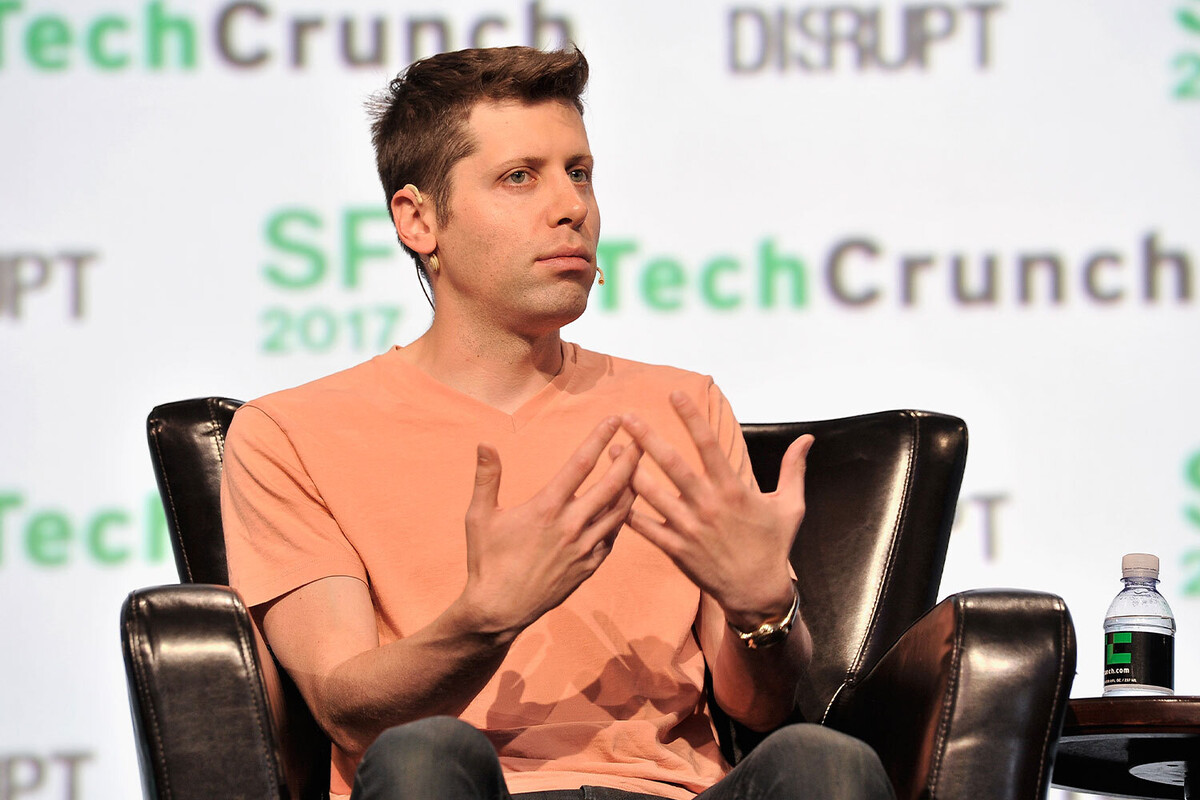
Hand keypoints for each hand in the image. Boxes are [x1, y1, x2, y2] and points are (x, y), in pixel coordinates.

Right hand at [459, 416, 640, 638]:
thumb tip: (485, 443)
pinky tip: (625, 506)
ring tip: (640, 467)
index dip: (599, 438)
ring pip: (620, 511)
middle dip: (631, 458)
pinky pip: (614, 536)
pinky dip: (622, 518)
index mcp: (546, 508)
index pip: (581, 464)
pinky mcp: (590, 567)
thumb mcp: (479, 517)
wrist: (499, 611)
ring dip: (632, 486)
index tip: (614, 419)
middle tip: (643, 437)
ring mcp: (584, 548)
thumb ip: (487, 478)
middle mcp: (571, 525)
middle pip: (612, 485)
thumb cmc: (486, 561)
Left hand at [621, 392, 812, 627]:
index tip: (674, 395)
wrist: (758, 593)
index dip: (691, 418)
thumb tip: (808, 438)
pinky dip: (627, 511)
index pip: (709, 445)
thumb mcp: (790, 506)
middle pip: (672, 465)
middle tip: (626, 416)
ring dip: (629, 470)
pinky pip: (646, 528)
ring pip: (652, 494)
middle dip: (647, 438)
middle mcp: (708, 506)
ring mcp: (689, 529)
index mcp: (733, 490)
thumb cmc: (774, 547)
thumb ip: (794, 469)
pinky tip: (611, 493)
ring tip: (612, 448)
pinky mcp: (676, 550)